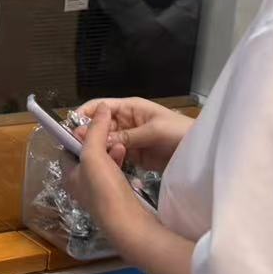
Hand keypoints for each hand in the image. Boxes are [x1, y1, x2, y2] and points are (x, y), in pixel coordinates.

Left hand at [70, 105, 153, 253]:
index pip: (67, 148)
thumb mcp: (94, 155)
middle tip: (110, 133)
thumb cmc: (103, 189)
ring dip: (111, 151)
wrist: (127, 223)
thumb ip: (95, 130)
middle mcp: (80, 183)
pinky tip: (127, 159)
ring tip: (121, 145)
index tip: (92, 123)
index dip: (78, 134)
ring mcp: (98, 191)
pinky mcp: (115, 196)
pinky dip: (120, 163)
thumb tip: (101, 108)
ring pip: (102, 163)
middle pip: (86, 154)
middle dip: (98, 141)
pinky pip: (115, 173)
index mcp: (68, 174)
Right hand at [74, 96, 191, 172]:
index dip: (85, 114)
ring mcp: (130, 139)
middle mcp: (126, 122)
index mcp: (130, 108)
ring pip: (106, 142)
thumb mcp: (153, 130)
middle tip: (76, 148)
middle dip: (88, 134)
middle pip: (100, 126)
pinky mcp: (135, 155)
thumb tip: (100, 141)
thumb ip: (127, 136)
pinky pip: (116, 155)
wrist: (202, 150)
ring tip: (85, 159)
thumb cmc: (180, 131)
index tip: (71, 127)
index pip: (101, 106)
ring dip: (97, 148)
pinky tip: (100, 166)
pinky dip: (109, 160)